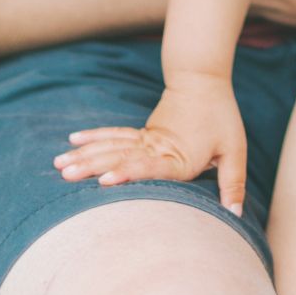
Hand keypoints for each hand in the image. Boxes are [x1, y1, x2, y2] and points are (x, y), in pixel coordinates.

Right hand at [53, 78, 247, 212]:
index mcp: (178, 158)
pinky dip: (94, 137)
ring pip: (111, 146)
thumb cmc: (221, 117)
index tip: (104, 181)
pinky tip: (73, 141)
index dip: (127, 174)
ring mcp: (146, 138)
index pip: (149, 167)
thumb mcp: (234, 150)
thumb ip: (232, 183)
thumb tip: (235, 214)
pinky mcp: (142, 133)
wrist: (205, 81)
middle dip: (91, 166)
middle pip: (121, 157)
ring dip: (85, 155)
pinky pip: (113, 135)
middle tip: (65, 174)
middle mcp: (156, 148)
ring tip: (60, 164)